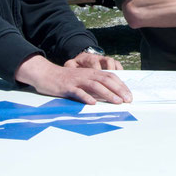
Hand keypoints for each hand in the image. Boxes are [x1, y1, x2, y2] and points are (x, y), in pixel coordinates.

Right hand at [15, 54, 132, 104]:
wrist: (46, 74)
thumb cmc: (67, 79)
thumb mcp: (83, 79)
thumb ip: (95, 85)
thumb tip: (111, 94)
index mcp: (92, 73)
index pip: (111, 77)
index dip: (121, 85)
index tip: (129, 95)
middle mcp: (87, 75)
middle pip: (106, 80)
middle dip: (119, 90)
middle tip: (127, 100)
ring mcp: (77, 81)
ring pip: (95, 86)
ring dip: (107, 94)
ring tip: (116, 102)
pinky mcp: (67, 87)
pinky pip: (78, 92)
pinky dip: (86, 97)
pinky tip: (92, 103)